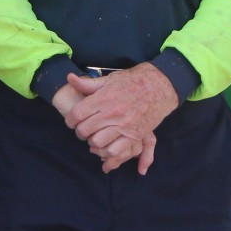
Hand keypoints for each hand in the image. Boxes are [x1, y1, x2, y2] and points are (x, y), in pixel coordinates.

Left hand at [56, 66, 178, 174]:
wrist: (160, 86)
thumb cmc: (133, 81)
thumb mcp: (109, 79)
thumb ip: (88, 84)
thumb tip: (69, 78)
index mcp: (104, 98)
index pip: (77, 114)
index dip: (70, 120)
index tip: (71, 121)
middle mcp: (112, 113)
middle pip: (85, 130)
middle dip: (80, 132)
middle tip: (82, 130)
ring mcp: (124, 125)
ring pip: (98, 143)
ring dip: (92, 143)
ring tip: (94, 138)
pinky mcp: (135, 135)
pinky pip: (115, 150)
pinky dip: (107, 152)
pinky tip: (106, 146)